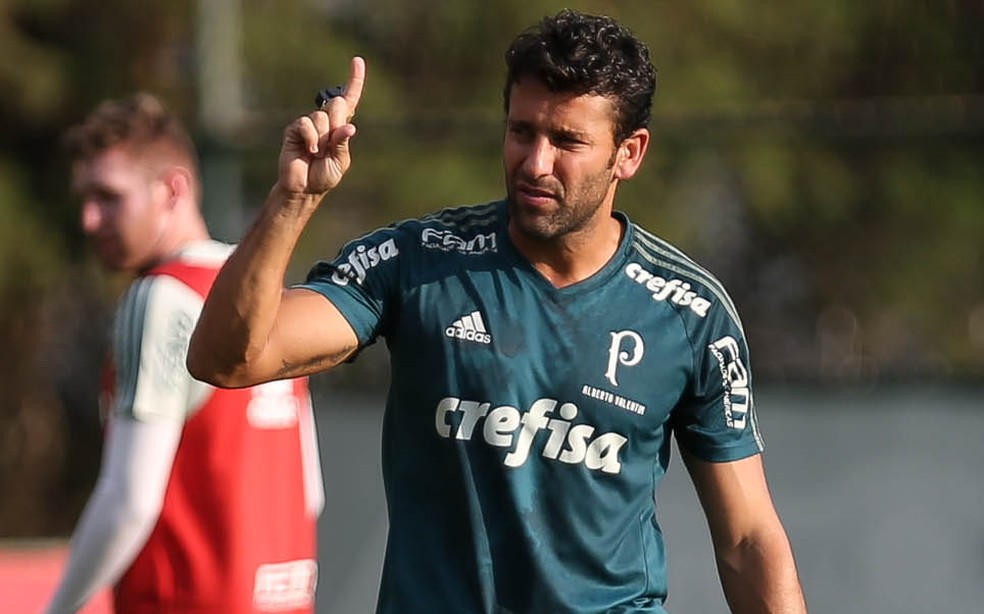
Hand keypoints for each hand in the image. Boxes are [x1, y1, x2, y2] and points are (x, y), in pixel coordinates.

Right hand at [278, 56, 365, 196]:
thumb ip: (342, 143)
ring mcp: (310, 124)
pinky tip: (309, 151)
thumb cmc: (324, 176)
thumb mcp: (340, 161)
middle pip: (338, 104)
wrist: (304, 188)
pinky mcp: (295, 129)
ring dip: (322, 138)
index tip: (357, 60)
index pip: (349, 100)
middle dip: (337, 124)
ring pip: (321, 117)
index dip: (354, 81)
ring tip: (317, 154)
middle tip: (330, 145)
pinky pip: (306, 124)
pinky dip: (311, 139)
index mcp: (340, 127)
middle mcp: (326, 121)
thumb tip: (349, 127)